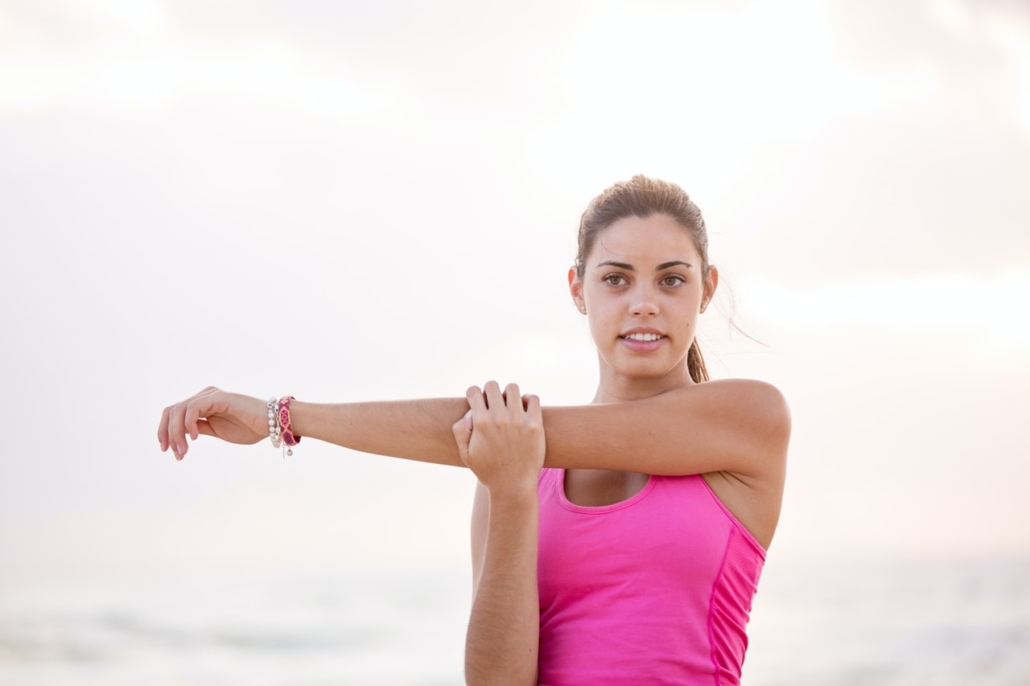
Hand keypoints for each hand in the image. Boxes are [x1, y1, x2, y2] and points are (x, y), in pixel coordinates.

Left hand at [158, 387, 267, 460]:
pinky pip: (192, 408)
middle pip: (171, 411)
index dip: (165, 432)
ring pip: (179, 410)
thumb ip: (199, 429)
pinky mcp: (218, 397)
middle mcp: (204, 396)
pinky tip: (196, 438)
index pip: (173, 414)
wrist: (272, 424)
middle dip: (167, 434)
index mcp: (203, 404)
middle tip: (176, 454)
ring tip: (184, 451)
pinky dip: (189, 424)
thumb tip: (180, 435)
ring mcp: (210, 395)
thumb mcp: (217, 431)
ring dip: (177, 434)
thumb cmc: (249, 428)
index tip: (167, 451)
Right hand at [452, 382, 544, 496]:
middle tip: (494, 405)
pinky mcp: (535, 425)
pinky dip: (528, 399)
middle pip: (492, 385)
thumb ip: (460, 431)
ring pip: (512, 388)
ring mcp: (519, 420)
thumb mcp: (465, 454)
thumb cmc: (488, 471)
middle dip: (490, 392)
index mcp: (480, 423)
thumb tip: (469, 413)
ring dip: (509, 394)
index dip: (474, 395)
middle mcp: (499, 418)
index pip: (474, 391)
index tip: (478, 403)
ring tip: (510, 406)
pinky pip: (533, 398)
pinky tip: (524, 409)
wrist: (513, 486)